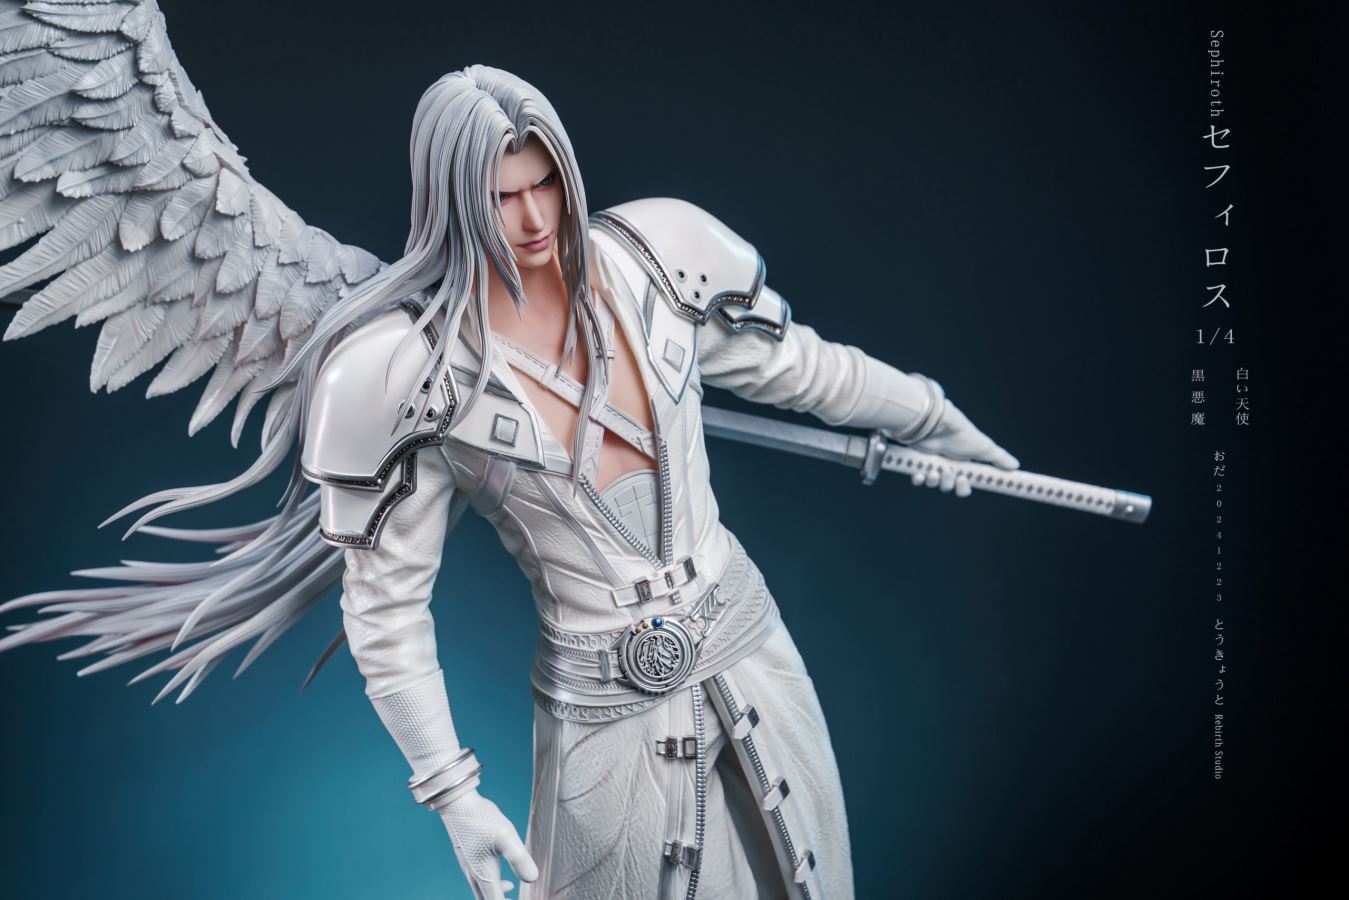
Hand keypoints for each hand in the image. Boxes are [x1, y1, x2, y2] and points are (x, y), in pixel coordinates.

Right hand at [439, 789, 538, 898]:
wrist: (457, 803)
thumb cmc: (481, 819)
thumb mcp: (506, 836)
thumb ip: (519, 859)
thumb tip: (532, 879)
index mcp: (484, 876)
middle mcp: (474, 876)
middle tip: (515, 898)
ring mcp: (469, 868)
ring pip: (482, 892)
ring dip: (497, 895)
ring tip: (511, 890)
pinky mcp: (468, 858)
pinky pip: (480, 881)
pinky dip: (492, 885)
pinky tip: (502, 875)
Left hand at [884, 401, 1018, 498]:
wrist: (937, 424)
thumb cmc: (961, 435)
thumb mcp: (984, 447)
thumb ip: (1000, 458)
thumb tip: (1016, 467)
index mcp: (962, 464)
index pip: (964, 485)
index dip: (963, 488)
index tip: (964, 481)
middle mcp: (947, 464)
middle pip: (948, 486)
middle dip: (950, 484)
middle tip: (950, 474)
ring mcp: (932, 462)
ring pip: (933, 483)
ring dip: (935, 481)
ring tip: (935, 470)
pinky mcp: (917, 461)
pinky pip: (917, 478)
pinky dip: (918, 479)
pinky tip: (920, 474)